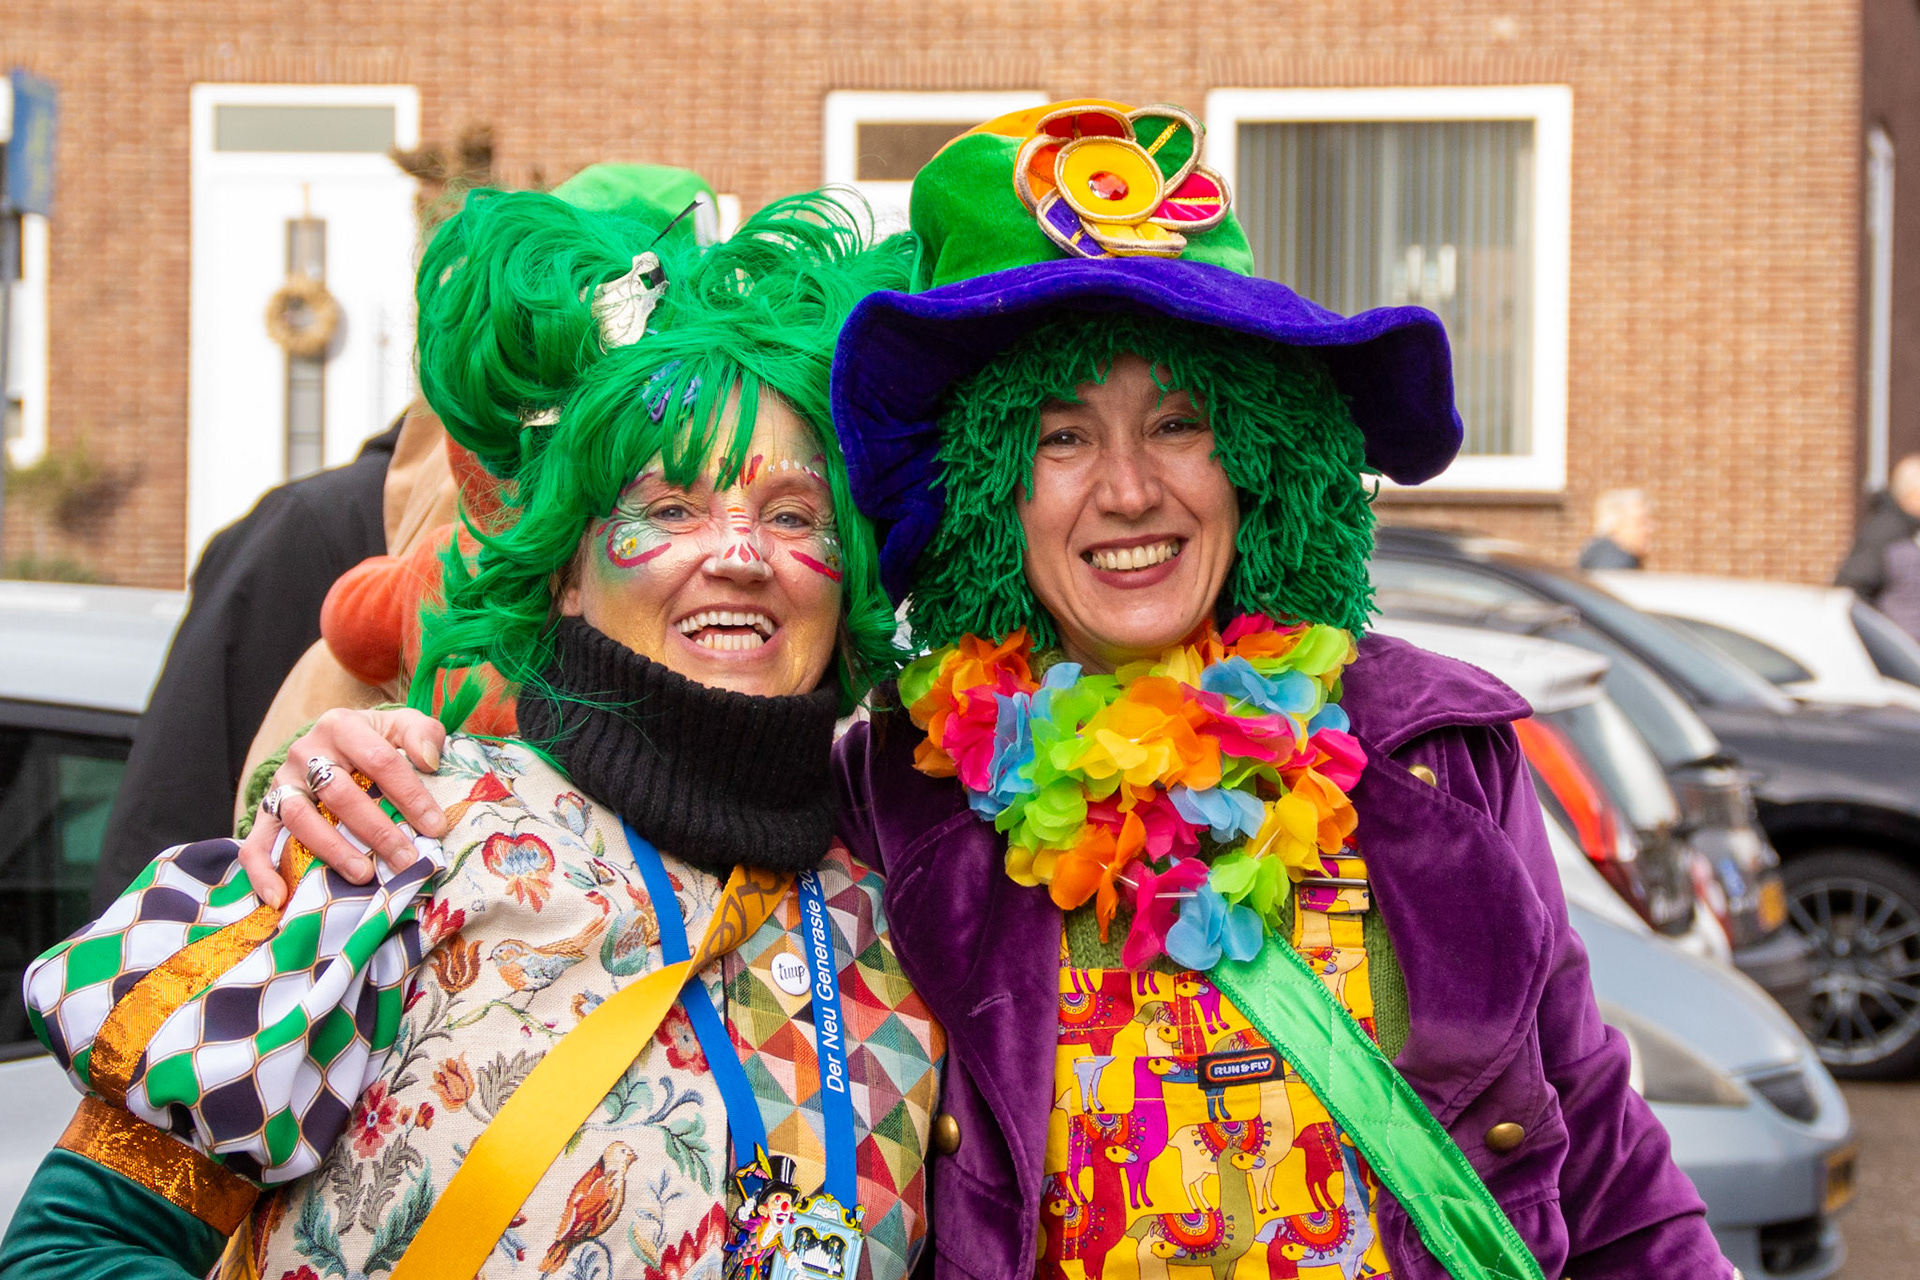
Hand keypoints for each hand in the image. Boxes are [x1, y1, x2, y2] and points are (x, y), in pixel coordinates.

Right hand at [238, 707, 449, 905]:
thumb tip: (429, 761)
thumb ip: (422, 733)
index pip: (379, 760)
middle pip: (339, 792)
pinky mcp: (265, 813)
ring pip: (300, 817)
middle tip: (406, 859)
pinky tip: (280, 897)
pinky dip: (262, 872)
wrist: (330, 744)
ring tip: (365, 875)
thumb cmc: (374, 741)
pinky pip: (255, 843)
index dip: (410, 795)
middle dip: (377, 830)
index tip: (435, 827)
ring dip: (332, 849)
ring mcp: (282, 784)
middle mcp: (305, 752)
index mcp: (342, 726)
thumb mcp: (400, 725)